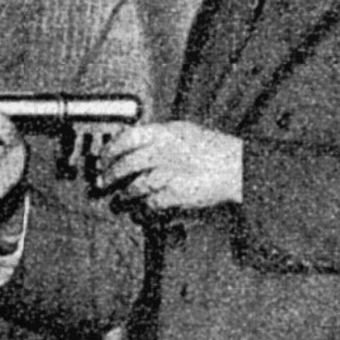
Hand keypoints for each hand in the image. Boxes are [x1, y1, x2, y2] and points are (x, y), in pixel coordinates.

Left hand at [97, 121, 243, 210]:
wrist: (238, 166)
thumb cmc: (211, 148)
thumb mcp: (182, 130)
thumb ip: (156, 134)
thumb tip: (129, 139)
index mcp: (164, 133)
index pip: (126, 138)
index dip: (109, 150)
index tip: (101, 159)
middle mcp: (164, 152)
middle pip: (127, 164)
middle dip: (110, 175)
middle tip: (102, 182)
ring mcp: (170, 173)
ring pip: (136, 186)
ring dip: (125, 194)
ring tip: (121, 198)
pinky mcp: (178, 194)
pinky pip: (152, 203)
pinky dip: (144, 208)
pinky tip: (141, 209)